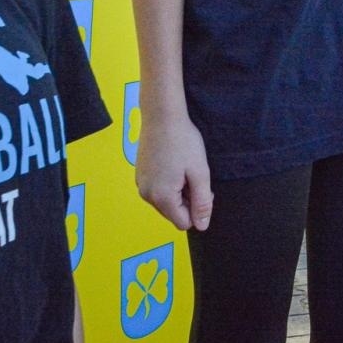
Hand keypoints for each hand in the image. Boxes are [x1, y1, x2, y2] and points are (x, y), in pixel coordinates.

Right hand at [135, 113, 213, 230]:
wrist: (161, 116)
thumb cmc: (183, 141)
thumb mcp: (199, 172)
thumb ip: (202, 202)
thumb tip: (202, 226)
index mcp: (162, 197)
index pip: (183, 223)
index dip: (197, 209)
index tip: (203, 187)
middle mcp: (146, 195)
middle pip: (173, 213)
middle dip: (187, 200)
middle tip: (195, 175)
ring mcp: (140, 185)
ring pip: (166, 202)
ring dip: (178, 192)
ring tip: (183, 168)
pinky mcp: (139, 175)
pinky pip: (157, 190)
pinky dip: (168, 183)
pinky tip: (173, 164)